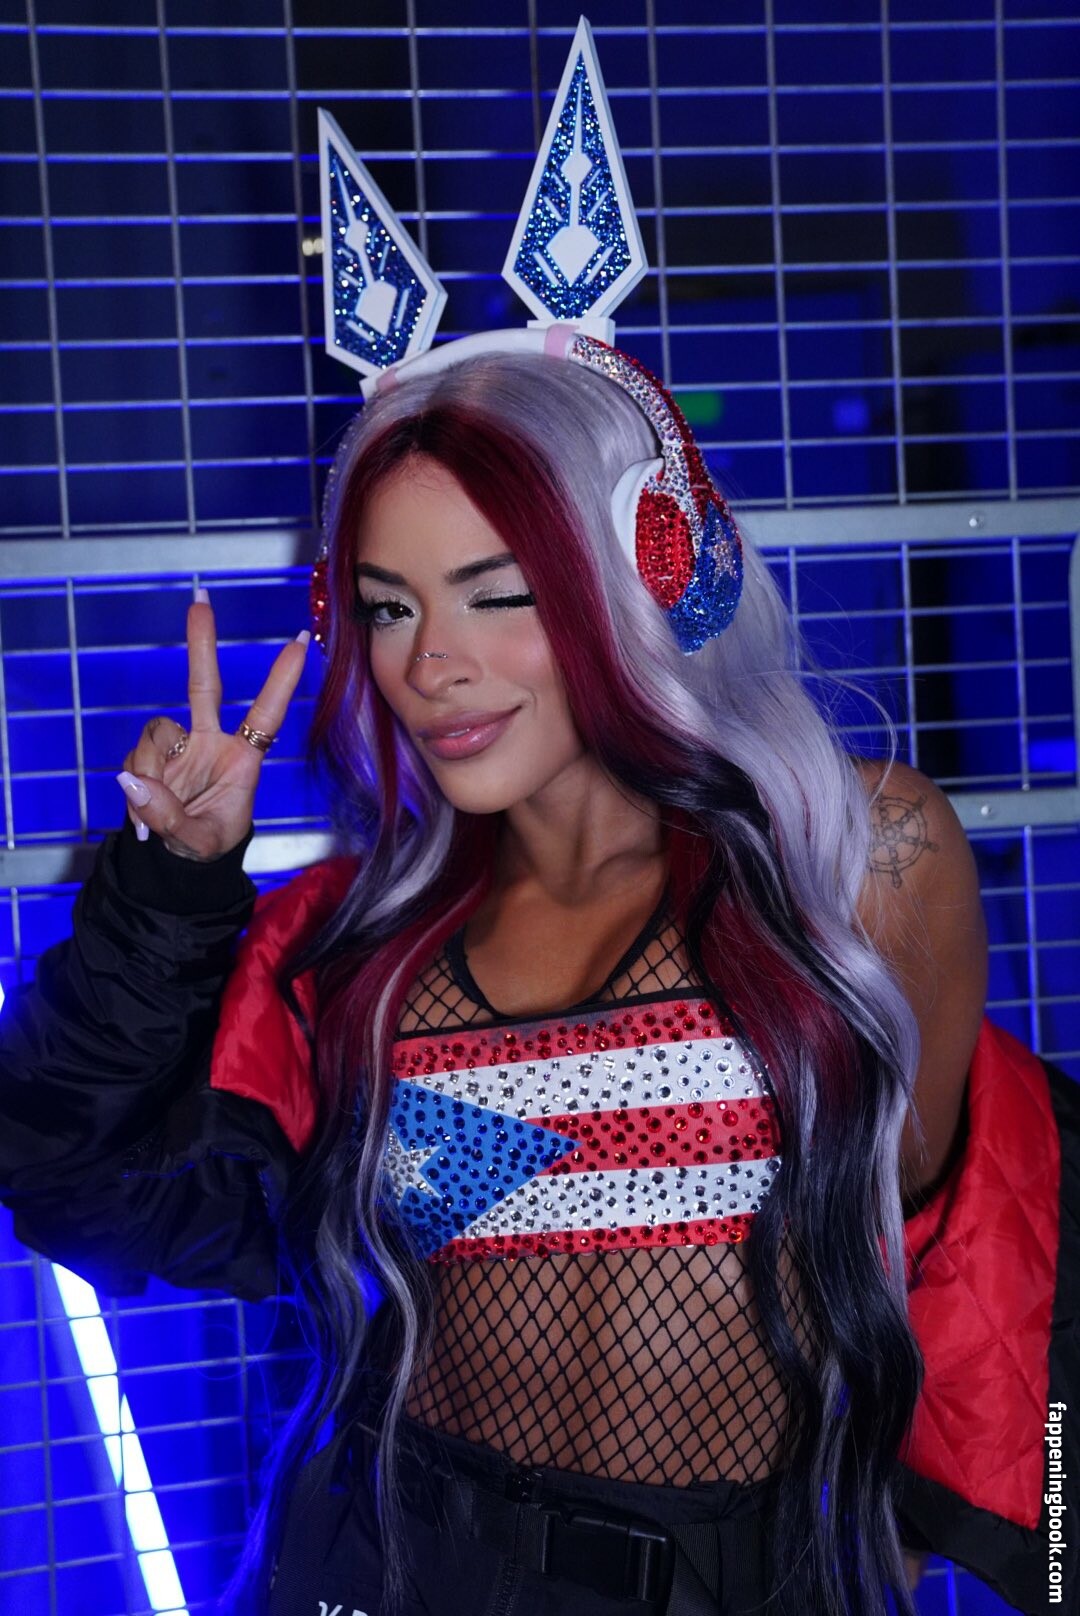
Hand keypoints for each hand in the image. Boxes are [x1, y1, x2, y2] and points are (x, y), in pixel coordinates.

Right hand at [116, 590, 309, 861]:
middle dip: (201, 643)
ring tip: (153, 812)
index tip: (301, 640)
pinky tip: (143, 810)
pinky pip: (136, 757)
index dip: (282, 680)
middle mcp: (211, 743)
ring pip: (155, 732)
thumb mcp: (196, 842)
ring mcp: (180, 748)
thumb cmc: (207, 849)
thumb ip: (167, 816)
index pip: (266, 715)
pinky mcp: (153, 758)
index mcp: (242, 760)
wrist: (177, 862)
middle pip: (204, 686)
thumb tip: (130, 781)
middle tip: (200, 598)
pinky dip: (136, 782)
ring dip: (150, 769)